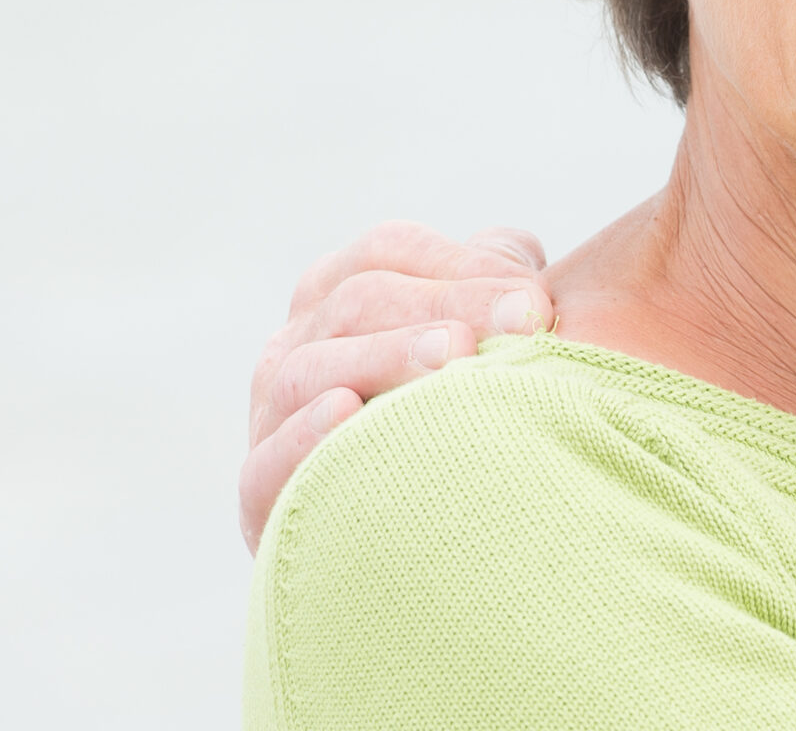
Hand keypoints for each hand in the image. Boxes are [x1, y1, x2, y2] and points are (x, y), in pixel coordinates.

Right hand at [240, 222, 555, 551]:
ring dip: (385, 356)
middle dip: (444, 305)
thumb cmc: (450, 412)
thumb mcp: (475, 334)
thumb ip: (496, 280)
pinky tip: (347, 411)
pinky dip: (303, 433)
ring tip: (457, 354)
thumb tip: (520, 263)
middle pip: (358, 301)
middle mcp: (296, 343)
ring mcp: (269, 414)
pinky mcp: (260, 490)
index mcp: (341, 291)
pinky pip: (265, 459)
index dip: (460, 265)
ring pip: (310, 368)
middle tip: (522, 321)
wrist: (407, 544)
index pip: (389, 252)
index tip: (535, 299)